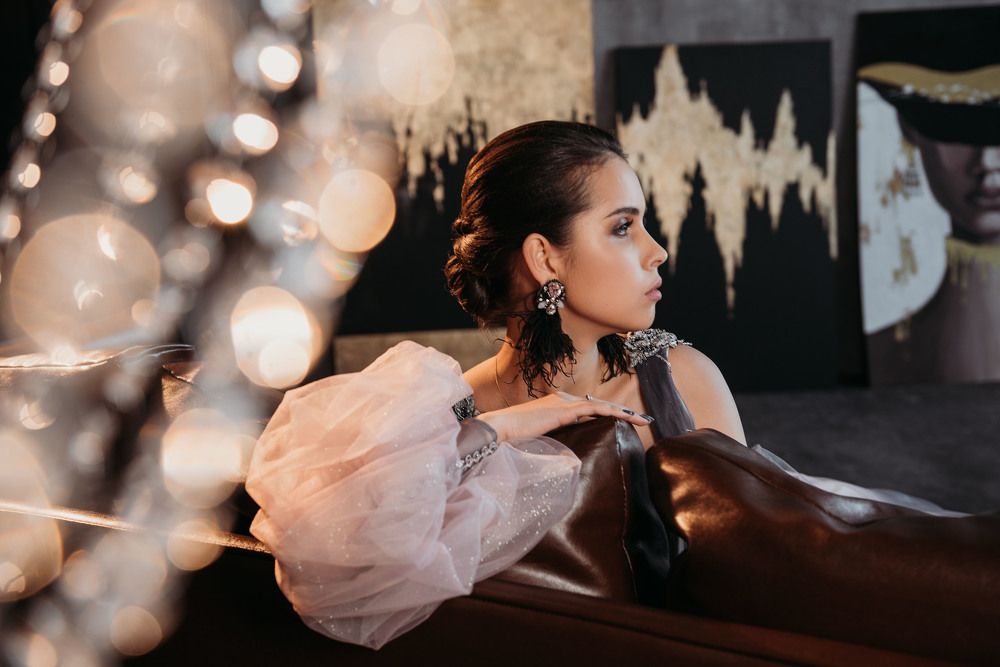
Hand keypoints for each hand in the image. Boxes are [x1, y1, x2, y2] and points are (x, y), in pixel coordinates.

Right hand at [475, 392, 652, 442]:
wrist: (499, 429)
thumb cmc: (511, 439)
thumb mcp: (537, 442)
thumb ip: (552, 446)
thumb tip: (567, 462)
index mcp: (554, 406)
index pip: (587, 409)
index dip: (606, 414)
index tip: (624, 422)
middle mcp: (561, 400)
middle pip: (598, 405)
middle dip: (621, 413)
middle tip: (642, 421)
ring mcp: (563, 402)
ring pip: (601, 406)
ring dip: (623, 413)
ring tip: (643, 420)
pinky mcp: (564, 409)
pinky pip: (596, 409)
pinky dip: (614, 413)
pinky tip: (628, 418)